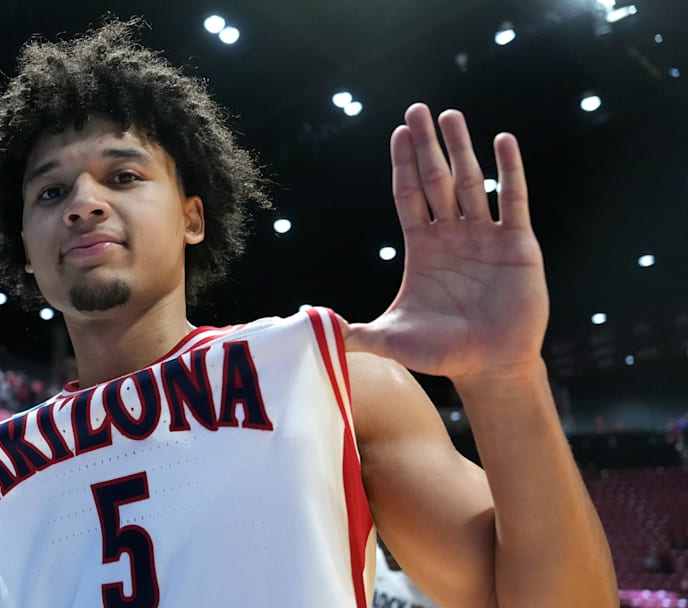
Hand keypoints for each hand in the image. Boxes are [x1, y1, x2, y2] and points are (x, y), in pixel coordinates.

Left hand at [342, 103, 548, 381]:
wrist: (491, 366)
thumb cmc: (442, 353)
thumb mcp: (391, 340)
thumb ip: (356, 333)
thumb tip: (313, 328)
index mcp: (422, 248)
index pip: (408, 196)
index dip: (402, 165)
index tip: (397, 133)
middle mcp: (452, 235)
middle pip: (436, 180)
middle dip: (426, 145)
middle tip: (418, 108)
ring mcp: (485, 236)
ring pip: (472, 182)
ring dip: (462, 148)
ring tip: (451, 115)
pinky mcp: (517, 244)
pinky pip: (513, 199)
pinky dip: (508, 170)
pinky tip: (502, 141)